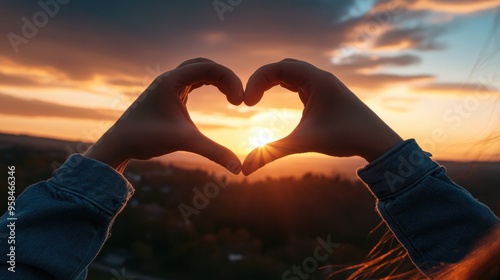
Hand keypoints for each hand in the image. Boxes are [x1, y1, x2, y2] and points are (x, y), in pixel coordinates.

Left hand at [84, 58, 243, 173]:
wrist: (119, 144)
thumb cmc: (146, 139)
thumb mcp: (185, 142)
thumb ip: (214, 152)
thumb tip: (238, 169)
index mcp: (171, 81)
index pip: (208, 67)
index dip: (229, 80)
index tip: (240, 101)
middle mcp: (169, 78)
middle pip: (204, 64)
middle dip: (225, 77)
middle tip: (238, 98)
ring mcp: (168, 85)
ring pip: (198, 71)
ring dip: (217, 80)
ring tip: (232, 97)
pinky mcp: (168, 95)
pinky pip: (193, 82)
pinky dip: (209, 84)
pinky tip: (219, 96)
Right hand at [242, 59, 402, 174]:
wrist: (377, 142)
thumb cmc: (344, 138)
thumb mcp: (304, 143)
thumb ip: (272, 153)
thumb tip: (245, 170)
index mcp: (316, 79)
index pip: (277, 68)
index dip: (257, 81)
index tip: (247, 103)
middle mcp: (321, 77)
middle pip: (283, 66)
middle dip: (263, 79)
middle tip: (250, 99)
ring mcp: (325, 84)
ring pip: (293, 73)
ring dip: (274, 81)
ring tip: (258, 98)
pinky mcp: (327, 94)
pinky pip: (301, 83)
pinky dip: (285, 87)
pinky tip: (278, 100)